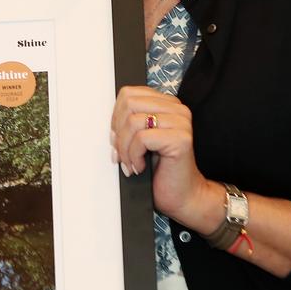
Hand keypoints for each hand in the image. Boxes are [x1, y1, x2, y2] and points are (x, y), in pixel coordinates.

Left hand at [110, 85, 212, 222]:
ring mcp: (181, 123)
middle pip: (129, 104)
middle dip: (118, 132)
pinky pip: (142, 138)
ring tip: (130, 162)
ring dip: (124, 147)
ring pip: (133, 121)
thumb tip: (108, 125)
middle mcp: (177, 109)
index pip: (128, 94)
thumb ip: (128, 123)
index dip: (116, 117)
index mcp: (166, 104)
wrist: (182, 195)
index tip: (117, 138)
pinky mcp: (181, 138)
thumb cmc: (161, 169)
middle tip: (121, 153)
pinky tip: (140, 166)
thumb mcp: (139, 139)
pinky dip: (134, 155)